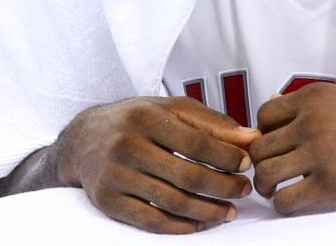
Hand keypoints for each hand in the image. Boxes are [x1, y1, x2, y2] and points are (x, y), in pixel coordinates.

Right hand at [55, 96, 259, 233]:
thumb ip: (211, 123)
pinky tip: (199, 223)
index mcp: (144, 117)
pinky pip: (151, 221)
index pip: (196, 142)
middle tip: (243, 190)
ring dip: (208, 211)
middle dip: (223, 187)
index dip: (226, 156)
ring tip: (229, 211)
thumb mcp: (170, 110)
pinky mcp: (108, 201)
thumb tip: (252, 138)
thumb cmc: (135, 121)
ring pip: (172, 202)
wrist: (83, 139)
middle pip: (187, 176)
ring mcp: (115, 175)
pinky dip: (180, 226)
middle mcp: (126, 145)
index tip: (246, 164)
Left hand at [250, 83, 335, 214]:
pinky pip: (287, 199)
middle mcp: (312, 123)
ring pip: (266, 173)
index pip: (264, 116)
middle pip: (260, 146)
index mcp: (314, 98)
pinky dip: (282, 204)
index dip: (264, 133)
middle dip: (259, 162)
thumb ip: (311, 104)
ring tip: (274, 189)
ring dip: (265, 185)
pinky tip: (291, 202)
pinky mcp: (332, 184)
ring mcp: (321, 154)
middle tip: (270, 172)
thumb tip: (274, 103)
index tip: (276, 146)